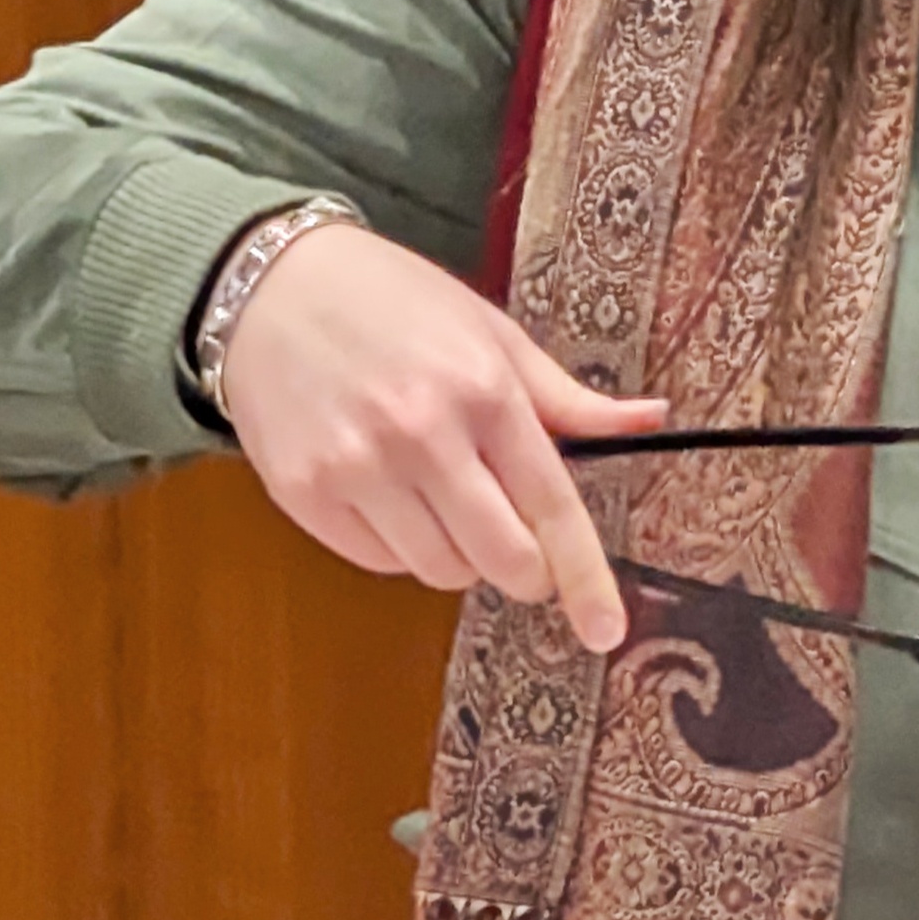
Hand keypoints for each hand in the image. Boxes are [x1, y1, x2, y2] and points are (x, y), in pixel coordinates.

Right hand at [213, 216, 665, 653]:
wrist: (267, 288)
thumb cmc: (392, 303)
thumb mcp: (490, 332)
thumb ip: (567, 398)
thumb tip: (651, 420)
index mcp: (482, 390)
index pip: (552, 506)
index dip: (585, 579)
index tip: (605, 630)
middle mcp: (422, 435)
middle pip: (501, 560)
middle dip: (522, 568)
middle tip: (513, 539)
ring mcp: (359, 469)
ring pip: (441, 570)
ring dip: (457, 553)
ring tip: (436, 492)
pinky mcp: (307, 494)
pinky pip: (380, 562)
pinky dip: (398, 545)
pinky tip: (385, 490)